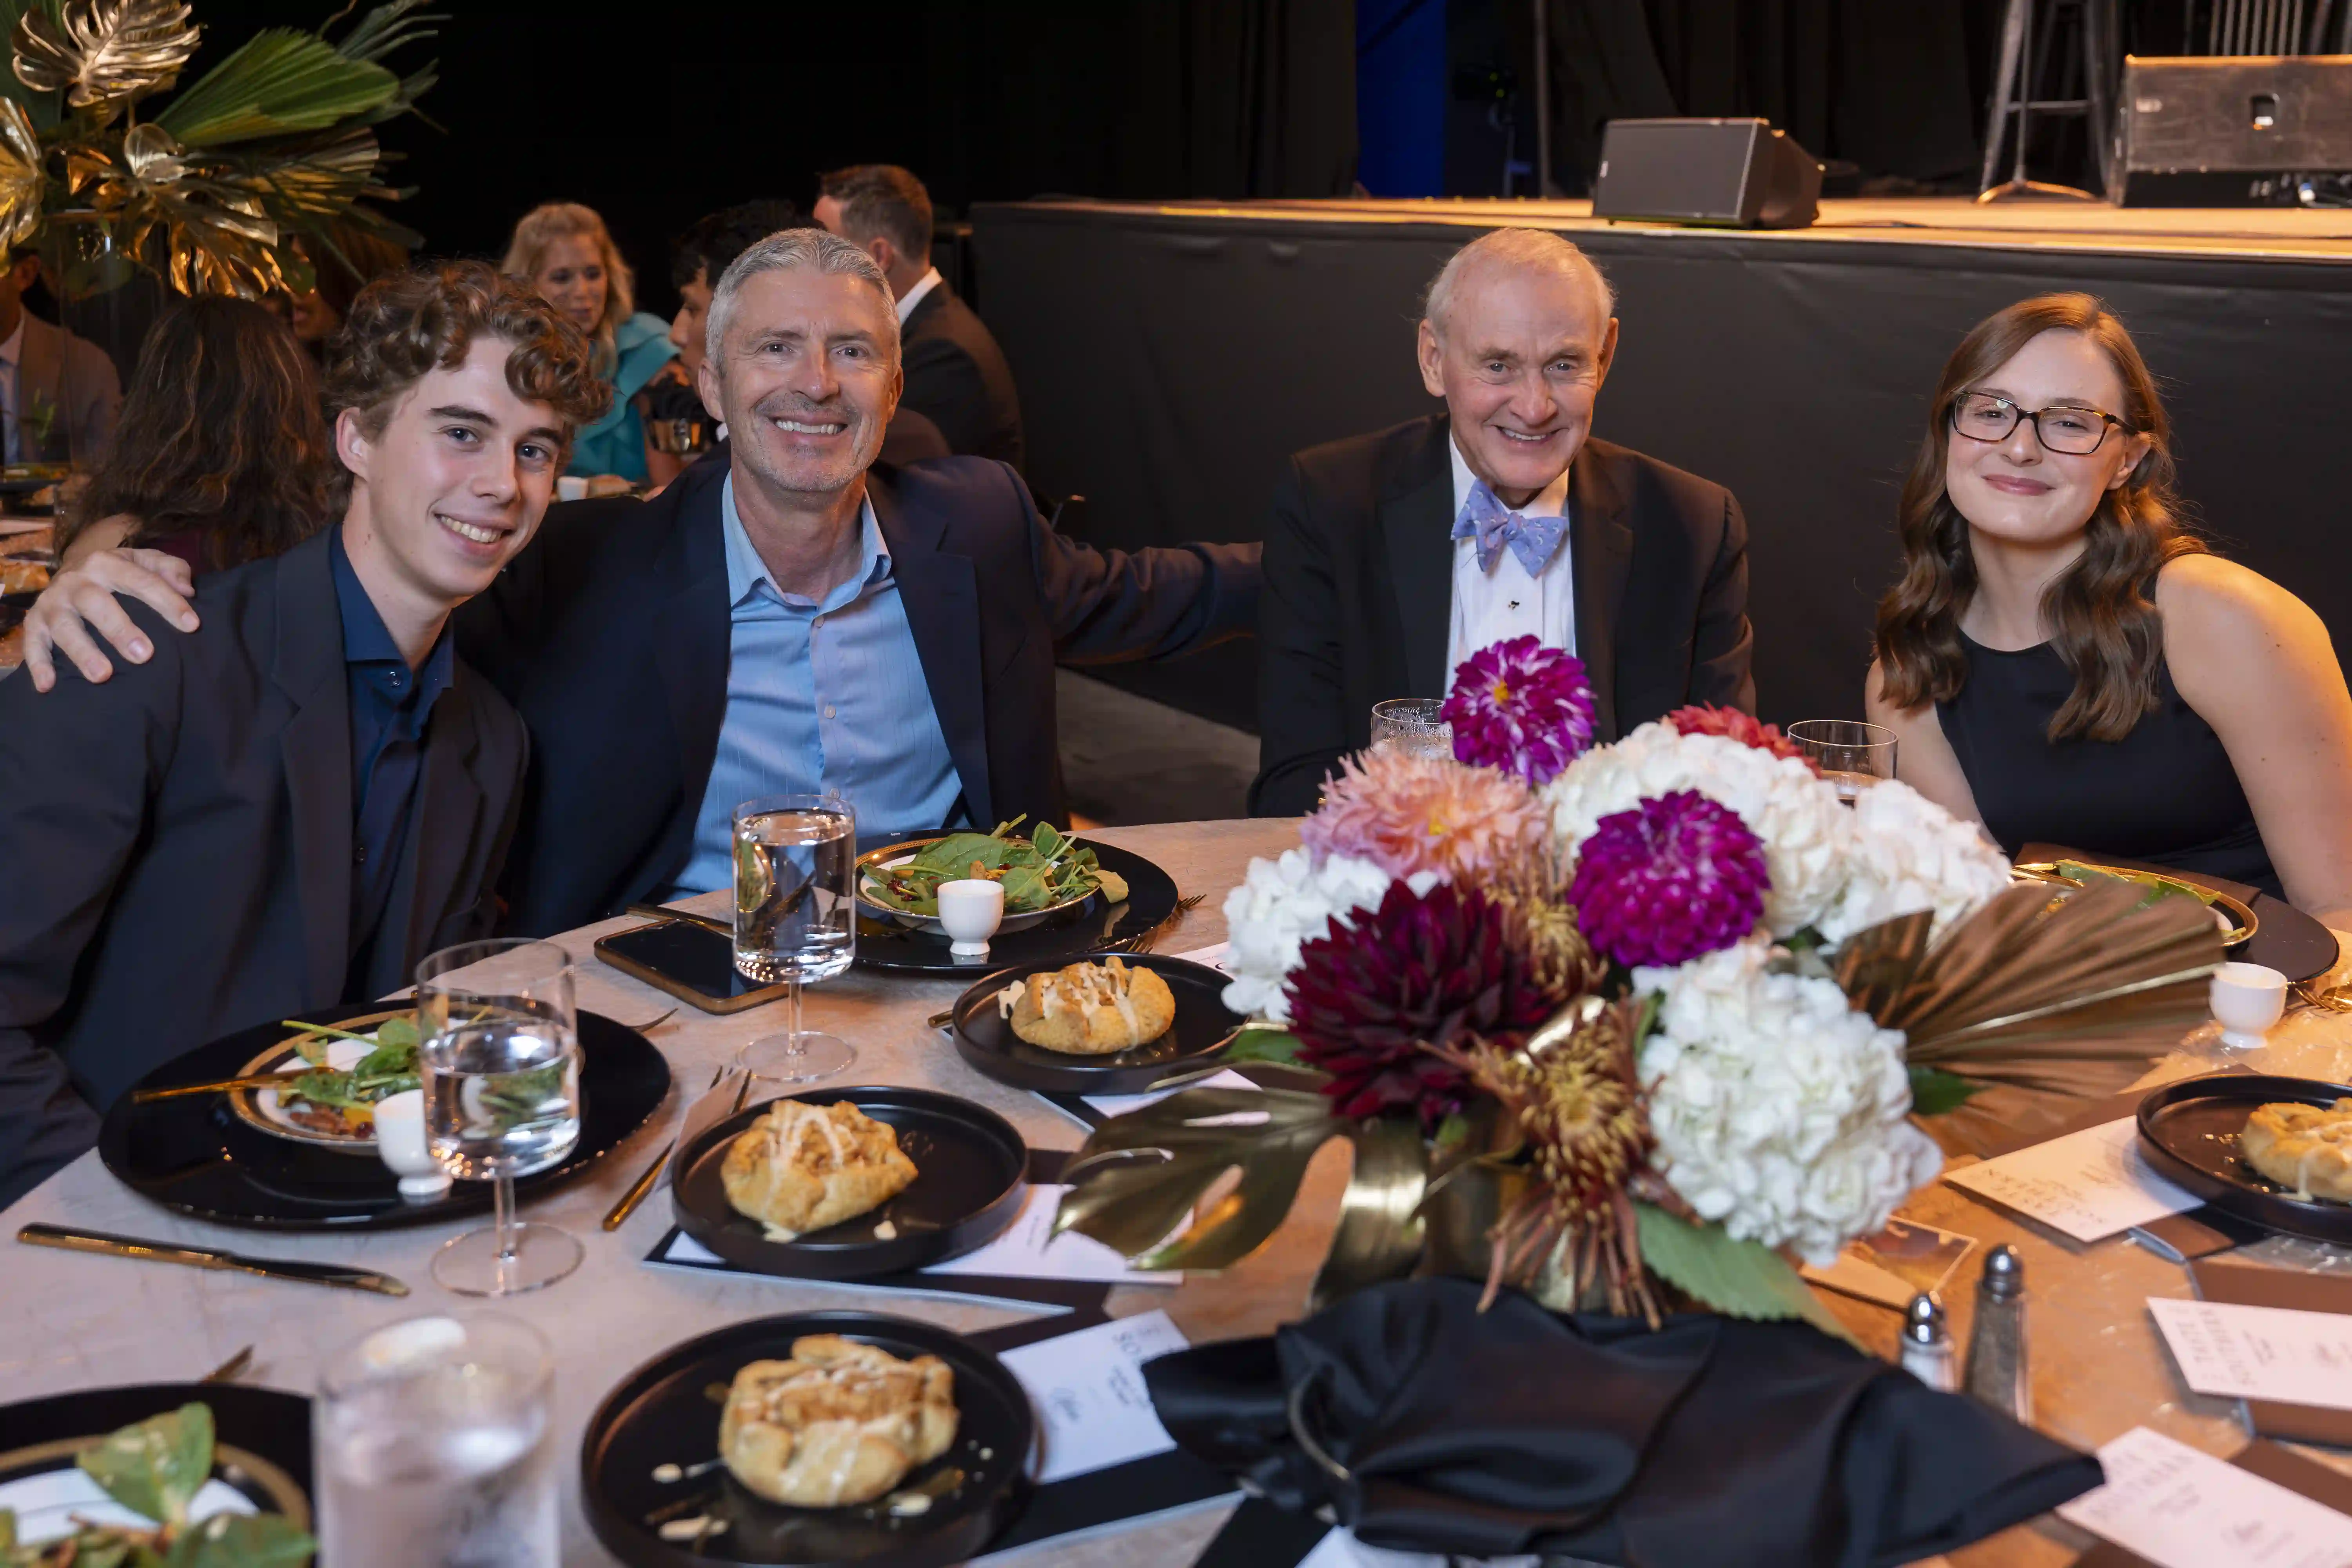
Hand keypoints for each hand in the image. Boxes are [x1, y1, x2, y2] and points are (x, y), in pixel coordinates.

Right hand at [22, 547, 198, 691]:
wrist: (74, 572)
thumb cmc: (122, 574)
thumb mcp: (146, 562)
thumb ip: (171, 569)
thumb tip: (187, 589)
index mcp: (107, 562)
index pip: (141, 580)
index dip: (168, 602)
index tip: (192, 625)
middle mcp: (76, 580)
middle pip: (96, 603)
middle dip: (119, 629)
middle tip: (144, 655)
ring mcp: (53, 602)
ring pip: (65, 626)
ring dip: (82, 651)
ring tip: (103, 675)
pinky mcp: (35, 623)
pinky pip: (33, 644)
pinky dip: (39, 664)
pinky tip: (48, 685)